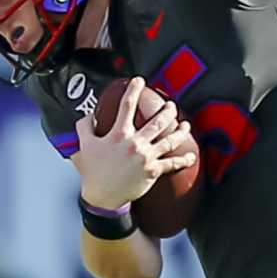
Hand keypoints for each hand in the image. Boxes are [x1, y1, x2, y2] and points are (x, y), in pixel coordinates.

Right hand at [73, 79, 197, 210]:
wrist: (102, 197)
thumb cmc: (93, 171)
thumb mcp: (85, 145)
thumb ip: (85, 126)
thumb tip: (88, 114)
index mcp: (118, 134)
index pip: (127, 106)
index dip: (134, 90)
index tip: (139, 80)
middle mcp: (134, 143)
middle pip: (156, 121)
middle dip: (167, 110)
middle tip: (171, 105)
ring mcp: (145, 157)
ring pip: (169, 140)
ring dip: (180, 130)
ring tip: (186, 124)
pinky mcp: (152, 171)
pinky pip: (172, 164)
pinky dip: (183, 160)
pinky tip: (191, 156)